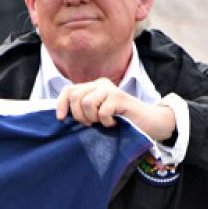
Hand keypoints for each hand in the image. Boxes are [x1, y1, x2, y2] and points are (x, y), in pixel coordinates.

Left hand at [57, 79, 175, 141]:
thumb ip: (82, 111)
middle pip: (75, 97)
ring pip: (86, 103)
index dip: (61, 104)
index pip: (68, 90)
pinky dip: (106, 122)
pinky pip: (102, 111)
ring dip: (93, 118)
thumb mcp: (96, 115)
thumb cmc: (120, 121)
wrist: (147, 123)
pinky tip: (114, 122)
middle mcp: (100, 84)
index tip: (61, 119)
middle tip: (91, 124)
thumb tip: (60, 117)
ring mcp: (110, 89)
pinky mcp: (120, 97)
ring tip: (103, 122)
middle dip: (79, 115)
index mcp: (92, 87)